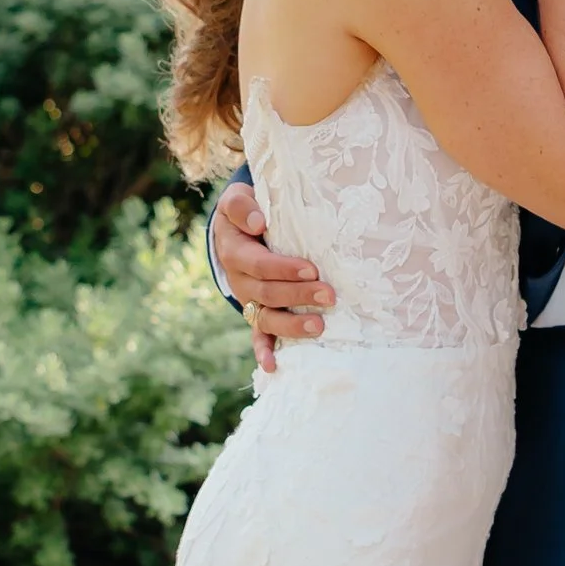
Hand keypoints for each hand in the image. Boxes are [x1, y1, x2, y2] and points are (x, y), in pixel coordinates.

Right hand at [210, 180, 331, 372]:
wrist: (236, 228)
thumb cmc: (247, 211)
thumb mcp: (237, 198)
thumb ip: (242, 205)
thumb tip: (258, 223)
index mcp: (234, 251)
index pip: (258, 264)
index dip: (283, 269)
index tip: (312, 269)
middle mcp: (239, 280)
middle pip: (267, 293)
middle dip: (299, 295)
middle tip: (330, 295)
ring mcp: (248, 300)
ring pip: (266, 317)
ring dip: (291, 325)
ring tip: (319, 326)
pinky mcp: (255, 312)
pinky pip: (258, 335)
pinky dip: (264, 351)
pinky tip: (274, 367)